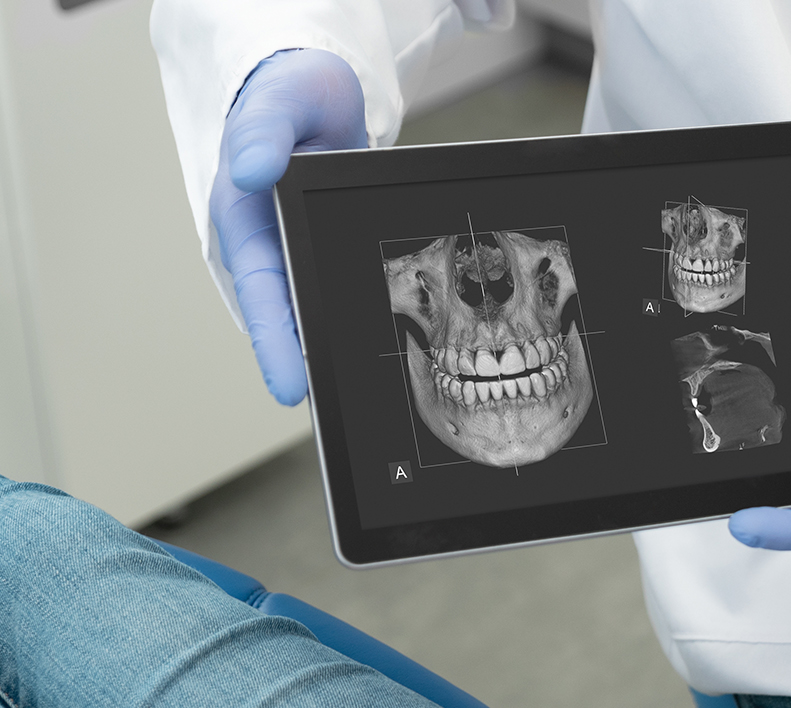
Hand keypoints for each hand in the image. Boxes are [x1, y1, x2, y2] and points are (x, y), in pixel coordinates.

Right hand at [208, 49, 366, 404]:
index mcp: (245, 222)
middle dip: (313, 363)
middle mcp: (272, 247)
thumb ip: (264, 130)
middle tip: (343, 408)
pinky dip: (364, 314)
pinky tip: (396, 344)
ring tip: (372, 392)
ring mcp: (303, 252)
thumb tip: (254, 169)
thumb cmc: (286, 95)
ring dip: (341, 346)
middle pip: (294, 317)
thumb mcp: (277, 103)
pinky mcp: (331, 249)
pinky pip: (347, 289)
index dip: (276, 345)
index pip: (264, 295)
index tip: (293, 389)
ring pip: (321, 310)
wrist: (313, 89)